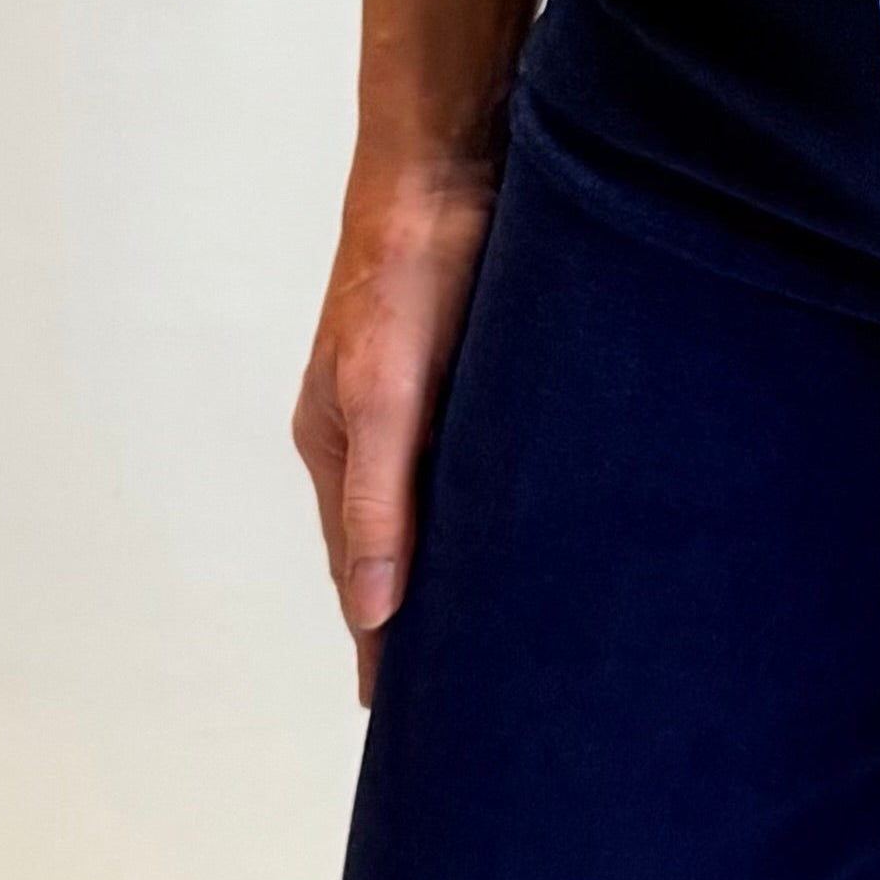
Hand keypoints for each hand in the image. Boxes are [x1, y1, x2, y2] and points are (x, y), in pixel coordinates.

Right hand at [291, 159, 497, 707]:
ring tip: (509, 624)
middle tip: (470, 689)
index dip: (380, 641)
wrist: (453, 160)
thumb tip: (375, 610)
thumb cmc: (406, 271)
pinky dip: (501, 496)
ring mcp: (428, 396)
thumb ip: (379, 499)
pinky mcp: (480, 362)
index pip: (357, 574)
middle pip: (397, 544)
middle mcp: (379, 429)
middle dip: (423, 612)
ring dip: (467, 555)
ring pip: (446, 499)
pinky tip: (540, 520)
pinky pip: (485, 451)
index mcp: (339, 446)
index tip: (402, 718)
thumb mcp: (386, 392)